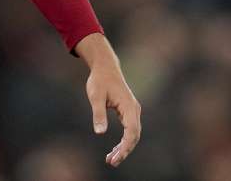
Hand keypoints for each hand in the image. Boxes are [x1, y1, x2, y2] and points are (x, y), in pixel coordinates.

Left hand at [75, 33, 141, 166]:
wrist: (105, 67)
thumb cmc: (100, 80)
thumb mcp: (96, 96)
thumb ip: (98, 114)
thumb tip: (100, 133)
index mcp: (129, 106)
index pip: (132, 132)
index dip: (125, 147)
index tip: (116, 158)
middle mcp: (134, 110)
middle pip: (134, 136)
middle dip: (124, 151)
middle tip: (111, 162)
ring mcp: (133, 111)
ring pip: (133, 134)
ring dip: (124, 148)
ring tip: (111, 159)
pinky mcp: (128, 112)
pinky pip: (130, 130)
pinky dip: (124, 141)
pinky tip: (114, 150)